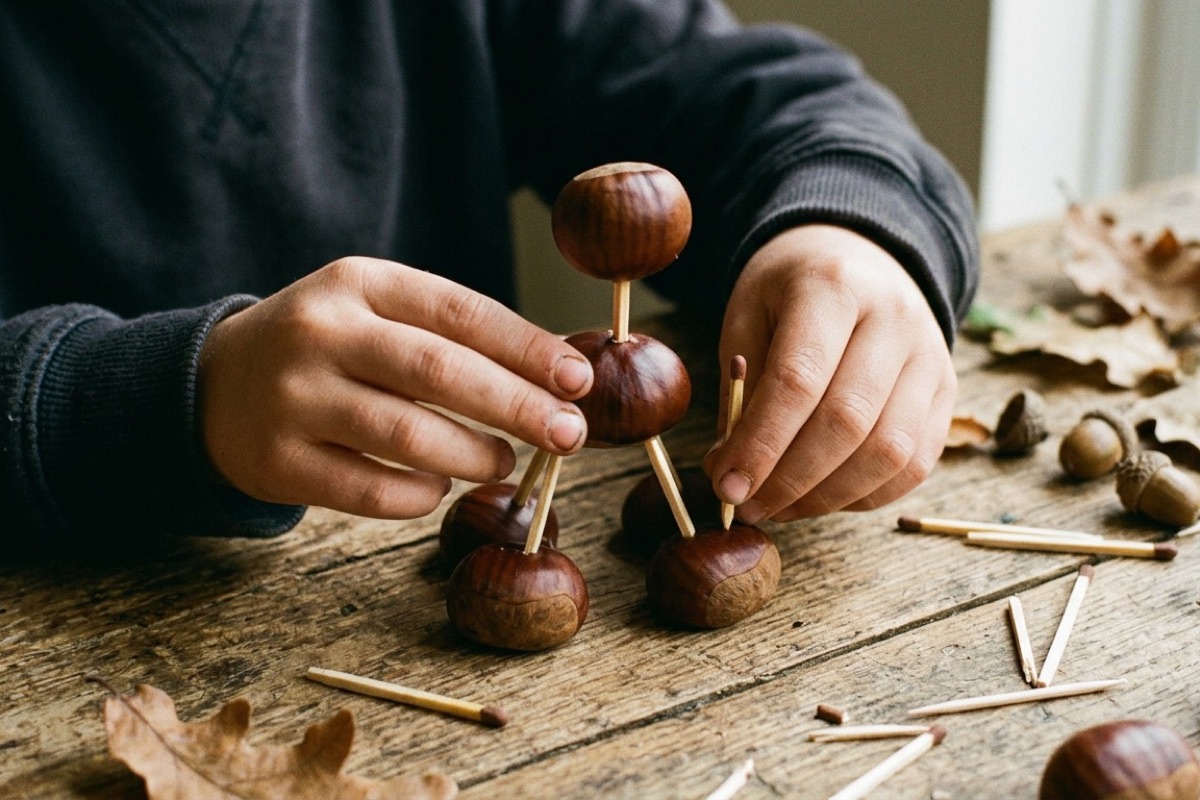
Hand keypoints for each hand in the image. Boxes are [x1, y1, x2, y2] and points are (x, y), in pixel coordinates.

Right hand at [197, 257, 592, 518]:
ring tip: (505, 461)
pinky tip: (440, 484)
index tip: (577, 378)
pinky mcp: (279, 461)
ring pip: (407, 435)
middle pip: (438, 371)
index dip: (526, 348)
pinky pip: (370, 490)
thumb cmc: (327, 347)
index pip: (459, 311)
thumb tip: (555, 376)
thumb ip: (454, 336)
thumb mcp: (376, 311)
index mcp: (358, 284)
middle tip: (568, 432)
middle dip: (516, 405)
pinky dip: (420, 493)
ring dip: (474, 454)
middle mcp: (322, 333)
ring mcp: (295, 398)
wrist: (212, 384)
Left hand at [705, 225, 955, 521]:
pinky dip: (865, 495)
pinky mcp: (947, 391)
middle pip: (847, 422)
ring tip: (781, 506)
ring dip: (827, 496)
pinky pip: (914, 464)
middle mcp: (894, 318)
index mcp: (833, 287)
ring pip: (889, 452)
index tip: (726, 485)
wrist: (861, 257)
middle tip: (747, 504)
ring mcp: (931, 356)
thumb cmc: (791, 293)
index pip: (798, 380)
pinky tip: (823, 496)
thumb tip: (731, 473)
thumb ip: (740, 393)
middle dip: (790, 479)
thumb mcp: (749, 318)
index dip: (760, 444)